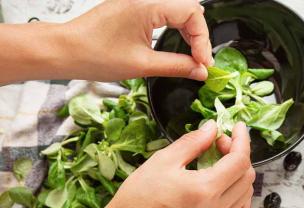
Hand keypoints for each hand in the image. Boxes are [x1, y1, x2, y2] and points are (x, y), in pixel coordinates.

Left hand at [63, 0, 213, 80]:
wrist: (65, 51)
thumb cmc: (94, 55)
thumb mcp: (143, 65)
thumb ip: (177, 66)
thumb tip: (200, 71)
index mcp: (147, 5)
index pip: (192, 14)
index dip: (203, 40)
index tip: (203, 62)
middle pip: (189, 10)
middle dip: (199, 37)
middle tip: (201, 62)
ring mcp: (139, 1)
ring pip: (178, 10)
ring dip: (188, 33)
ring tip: (192, 56)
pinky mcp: (134, 7)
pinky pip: (165, 12)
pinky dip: (175, 29)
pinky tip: (178, 45)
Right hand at [101, 120, 254, 207]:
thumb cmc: (140, 195)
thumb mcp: (164, 160)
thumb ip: (193, 142)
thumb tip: (212, 128)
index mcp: (205, 189)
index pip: (239, 160)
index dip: (242, 140)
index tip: (237, 127)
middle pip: (247, 176)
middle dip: (238, 154)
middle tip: (218, 144)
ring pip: (247, 193)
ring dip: (240, 173)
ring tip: (220, 162)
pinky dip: (241, 195)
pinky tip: (227, 185)